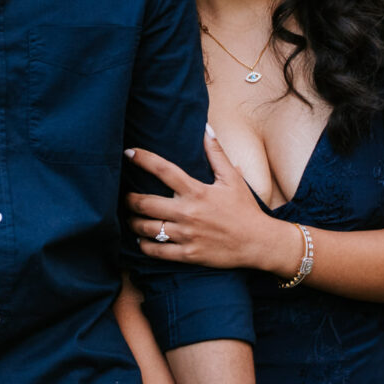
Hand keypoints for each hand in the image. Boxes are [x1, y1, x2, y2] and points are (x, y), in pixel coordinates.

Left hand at [126, 130, 289, 272]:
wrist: (258, 243)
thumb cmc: (244, 209)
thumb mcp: (232, 179)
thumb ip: (216, 153)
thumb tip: (206, 128)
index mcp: (197, 191)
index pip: (164, 170)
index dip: (143, 159)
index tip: (128, 152)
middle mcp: (188, 212)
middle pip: (145, 204)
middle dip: (129, 199)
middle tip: (125, 196)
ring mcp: (186, 235)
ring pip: (147, 228)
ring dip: (133, 222)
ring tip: (131, 218)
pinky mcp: (188, 254)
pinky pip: (157, 251)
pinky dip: (144, 245)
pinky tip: (141, 239)